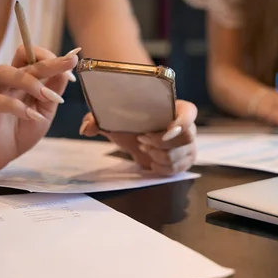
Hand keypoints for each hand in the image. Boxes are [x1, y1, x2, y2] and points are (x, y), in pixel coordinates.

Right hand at [0, 46, 78, 171]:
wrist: (1, 154)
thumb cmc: (20, 131)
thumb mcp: (44, 111)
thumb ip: (52, 92)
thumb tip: (66, 72)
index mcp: (21, 79)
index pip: (33, 56)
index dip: (54, 58)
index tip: (72, 69)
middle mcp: (6, 81)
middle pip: (23, 58)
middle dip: (49, 62)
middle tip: (69, 64)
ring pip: (4, 72)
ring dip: (31, 82)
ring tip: (49, 97)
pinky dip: (17, 107)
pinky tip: (33, 116)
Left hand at [80, 100, 196, 174]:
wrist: (137, 137)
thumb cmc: (131, 124)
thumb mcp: (113, 118)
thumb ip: (98, 118)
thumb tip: (88, 128)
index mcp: (177, 109)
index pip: (190, 113)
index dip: (182, 121)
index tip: (166, 129)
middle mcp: (188, 126)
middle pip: (186, 138)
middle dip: (160, 143)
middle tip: (142, 140)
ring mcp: (189, 145)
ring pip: (179, 156)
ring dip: (158, 156)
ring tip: (145, 148)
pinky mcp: (186, 161)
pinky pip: (177, 169)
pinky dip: (161, 168)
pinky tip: (151, 160)